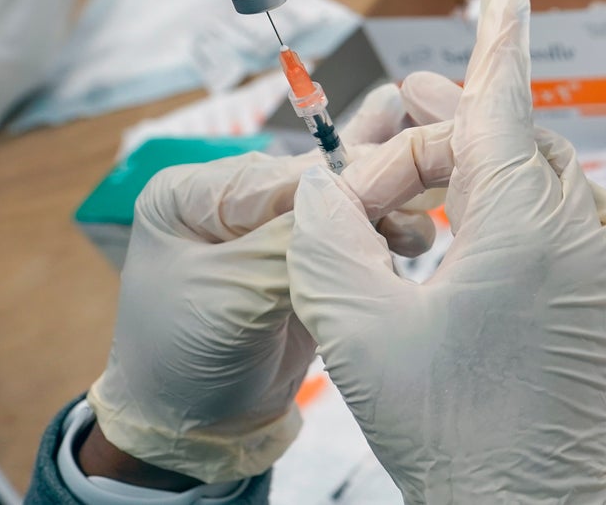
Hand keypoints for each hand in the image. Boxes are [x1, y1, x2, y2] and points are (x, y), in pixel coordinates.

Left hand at [85, 82, 451, 484]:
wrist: (197, 432)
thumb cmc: (187, 359)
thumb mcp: (234, 295)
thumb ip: (287, 240)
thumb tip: (347, 193)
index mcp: (191, 195)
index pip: (276, 173)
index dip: (336, 179)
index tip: (391, 182)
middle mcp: (231, 202)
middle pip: (311, 183)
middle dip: (366, 191)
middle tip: (417, 201)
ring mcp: (269, 232)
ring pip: (335, 206)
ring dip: (380, 213)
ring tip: (416, 233)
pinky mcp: (301, 262)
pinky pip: (345, 237)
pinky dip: (378, 237)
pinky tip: (410, 243)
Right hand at [290, 0, 605, 502]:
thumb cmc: (446, 425)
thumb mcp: (354, 325)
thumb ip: (326, 234)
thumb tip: (322, 188)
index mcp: (521, 218)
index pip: (501, 100)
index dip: (497, 37)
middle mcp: (570, 226)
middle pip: (503, 136)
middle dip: (444, 117)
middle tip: (394, 108)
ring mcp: (589, 259)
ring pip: (530, 170)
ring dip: (472, 155)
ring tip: (415, 162)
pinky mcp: (588, 288)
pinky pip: (549, 209)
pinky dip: (501, 193)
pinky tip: (460, 216)